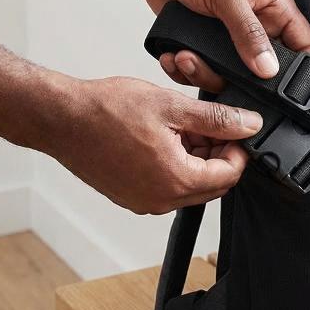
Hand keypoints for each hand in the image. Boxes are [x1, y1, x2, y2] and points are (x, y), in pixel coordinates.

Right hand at [47, 75, 261, 214]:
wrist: (60, 119)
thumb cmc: (106, 110)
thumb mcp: (171, 106)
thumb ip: (216, 119)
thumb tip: (249, 124)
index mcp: (176, 180)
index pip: (230, 175)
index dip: (239, 149)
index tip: (235, 128)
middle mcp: (161, 200)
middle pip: (212, 185)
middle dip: (219, 155)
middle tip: (211, 125)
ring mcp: (144, 202)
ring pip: (190, 186)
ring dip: (197, 160)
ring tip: (184, 126)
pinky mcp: (131, 197)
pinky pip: (167, 187)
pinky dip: (176, 166)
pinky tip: (166, 138)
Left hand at [127, 0, 309, 91]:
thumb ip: (248, 32)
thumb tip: (268, 68)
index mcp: (274, 9)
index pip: (305, 46)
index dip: (304, 72)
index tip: (287, 91)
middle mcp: (255, 28)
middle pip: (264, 73)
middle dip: (240, 80)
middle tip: (217, 70)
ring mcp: (229, 41)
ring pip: (229, 78)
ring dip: (204, 74)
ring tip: (186, 57)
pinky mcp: (203, 48)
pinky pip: (201, 73)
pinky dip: (185, 71)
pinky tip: (175, 56)